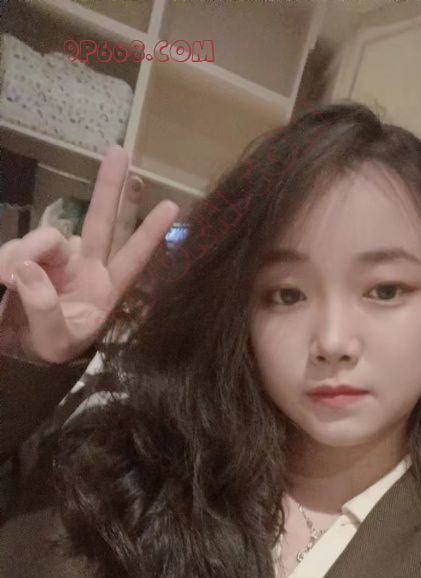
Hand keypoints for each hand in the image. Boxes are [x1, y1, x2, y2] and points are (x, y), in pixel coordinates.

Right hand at [0, 145, 179, 363]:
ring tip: (8, 281)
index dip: (150, 233)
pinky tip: (2, 276)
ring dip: (27, 252)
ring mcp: (59, 259)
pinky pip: (18, 246)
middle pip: (103, 222)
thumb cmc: (50, 348)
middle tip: (120, 152)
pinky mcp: (31, 255)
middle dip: (111, 187)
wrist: (20, 352)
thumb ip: (44, 307)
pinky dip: (6, 258)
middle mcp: (88, 267)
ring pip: (47, 237)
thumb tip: (27, 268)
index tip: (172, 207)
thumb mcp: (53, 339)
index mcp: (106, 290)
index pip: (133, 259)